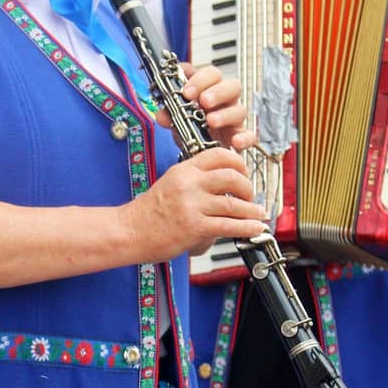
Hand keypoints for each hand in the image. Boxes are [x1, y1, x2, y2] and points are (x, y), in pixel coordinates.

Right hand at [120, 146, 265, 263]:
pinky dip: (247, 227)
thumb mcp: (170, 185)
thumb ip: (194, 184)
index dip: (239, 163)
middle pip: (232, 176)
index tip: (244, 173)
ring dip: (252, 210)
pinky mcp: (194, 226)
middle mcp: (189, 183)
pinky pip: (229, 225)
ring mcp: (192, 205)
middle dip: (248, 187)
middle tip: (251, 196)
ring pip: (234, 203)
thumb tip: (221, 192)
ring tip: (258, 214)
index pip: (219, 155)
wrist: (128, 232)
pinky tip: (254, 228)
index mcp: (184, 170)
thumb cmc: (146, 214)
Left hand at [154, 62, 256, 151]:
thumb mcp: (177, 120)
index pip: (211, 74)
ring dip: (225, 114)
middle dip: (217, 92)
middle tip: (203, 101)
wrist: (200, 150)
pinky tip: (235, 142)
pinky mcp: (240, 137)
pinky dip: (245, 138)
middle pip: (232, 86)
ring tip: (210, 121)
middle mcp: (225, 101)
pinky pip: (250, 135)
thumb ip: (170, 115)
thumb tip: (161, 114)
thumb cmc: (192, 127)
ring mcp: (234, 119)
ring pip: (240, 110)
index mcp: (210, 90)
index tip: (186, 91)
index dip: (200, 79)